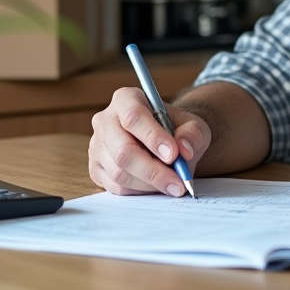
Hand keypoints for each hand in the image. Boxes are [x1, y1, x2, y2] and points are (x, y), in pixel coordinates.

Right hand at [89, 87, 211, 196]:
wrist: (165, 141)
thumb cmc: (176, 129)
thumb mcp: (193, 124)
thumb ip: (192, 134)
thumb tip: (184, 150)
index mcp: (126, 99)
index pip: (133, 117)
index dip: (153, 137)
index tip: (173, 154)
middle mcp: (105, 120)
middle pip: (123, 150)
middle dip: (153, 171)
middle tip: (178, 182)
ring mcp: (97, 146)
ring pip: (119, 172)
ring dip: (150, 184)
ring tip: (172, 184)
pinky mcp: (96, 169)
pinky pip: (116, 187)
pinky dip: (140, 191)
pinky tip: (156, 185)